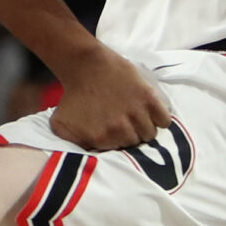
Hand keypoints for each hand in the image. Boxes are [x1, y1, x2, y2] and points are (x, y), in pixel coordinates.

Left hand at [46, 49, 171, 151]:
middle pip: (136, 143)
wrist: (85, 66)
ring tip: (136, 118)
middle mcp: (121, 130)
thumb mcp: (61, 125)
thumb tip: (87, 158)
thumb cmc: (73, 96)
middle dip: (130, 135)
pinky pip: (164, 120)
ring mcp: (137, 114)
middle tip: (125, 124)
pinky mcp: (149, 99)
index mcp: (102, 139)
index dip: (117, 143)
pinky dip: (160, 118)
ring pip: (150, 134)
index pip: (119, 153)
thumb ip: (72, 146)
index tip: (114, 134)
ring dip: (145, 128)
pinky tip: (150, 113)